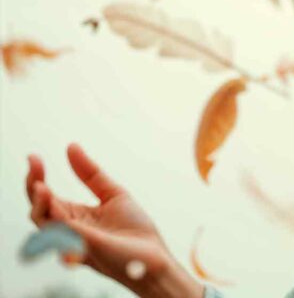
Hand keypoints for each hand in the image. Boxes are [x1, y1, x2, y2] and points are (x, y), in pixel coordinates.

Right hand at [25, 143, 203, 297]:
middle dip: (32, 184)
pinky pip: (62, 232)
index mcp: (72, 216)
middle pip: (37, 206)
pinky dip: (55, 216)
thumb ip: (90, 173)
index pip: (45, 196)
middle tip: (33, 162)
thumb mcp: (112, 193)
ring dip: (39, 201)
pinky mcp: (84, 245)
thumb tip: (70, 146)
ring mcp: (73, 238)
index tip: (33, 156)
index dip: (37, 176)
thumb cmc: (134, 230)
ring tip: (41, 184)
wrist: (153, 256)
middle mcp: (67, 229)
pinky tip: (53, 201)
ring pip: (42, 221)